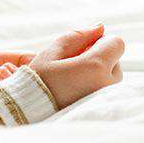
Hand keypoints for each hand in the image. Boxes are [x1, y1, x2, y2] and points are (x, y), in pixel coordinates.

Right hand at [0, 24, 123, 109]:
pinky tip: (79, 92)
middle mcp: (107, 84)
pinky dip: (98, 89)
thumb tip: (100, 27)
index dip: (100, 42)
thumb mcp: (52, 52)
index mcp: (95, 66)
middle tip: (76, 66)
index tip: (83, 49)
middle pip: (116, 61)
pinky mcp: (103, 112)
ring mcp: (106, 101)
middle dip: (101, 58)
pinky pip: (108, 94)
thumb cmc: (36, 82)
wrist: (27, 115)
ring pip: (113, 79)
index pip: (117, 43)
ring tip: (76, 80)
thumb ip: (78, 36)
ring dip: (101, 74)